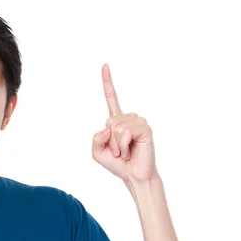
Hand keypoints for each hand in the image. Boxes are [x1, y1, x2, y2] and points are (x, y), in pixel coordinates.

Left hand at [92, 64, 157, 183]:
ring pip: (117, 127)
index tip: (105, 65)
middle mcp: (127, 118)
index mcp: (116, 121)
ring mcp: (137, 122)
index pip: (111, 98)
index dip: (108, 82)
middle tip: (119, 151)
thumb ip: (95, 138)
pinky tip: (131, 149)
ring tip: (126, 151)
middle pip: (109, 122)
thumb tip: (109, 125)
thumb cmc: (117, 164)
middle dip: (110, 141)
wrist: (133, 175)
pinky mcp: (145, 128)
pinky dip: (125, 144)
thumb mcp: (97, 152)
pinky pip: (126, 132)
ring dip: (118, 144)